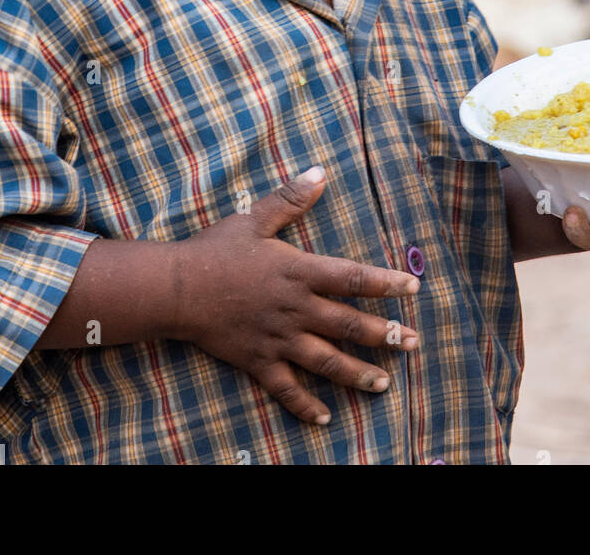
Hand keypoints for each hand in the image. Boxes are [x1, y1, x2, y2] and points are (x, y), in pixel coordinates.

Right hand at [171, 166, 420, 425]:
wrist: (175, 288)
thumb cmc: (216, 249)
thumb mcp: (254, 217)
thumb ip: (291, 198)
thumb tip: (320, 171)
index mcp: (298, 271)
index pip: (352, 278)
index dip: (385, 283)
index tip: (414, 289)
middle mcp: (295, 308)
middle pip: (348, 324)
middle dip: (385, 335)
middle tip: (414, 343)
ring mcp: (277, 338)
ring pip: (326, 361)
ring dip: (357, 373)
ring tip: (385, 384)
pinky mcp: (257, 360)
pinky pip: (286, 388)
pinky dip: (305, 405)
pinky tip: (325, 418)